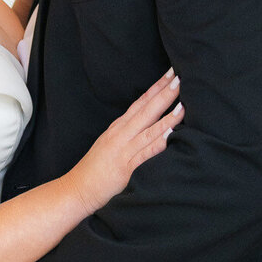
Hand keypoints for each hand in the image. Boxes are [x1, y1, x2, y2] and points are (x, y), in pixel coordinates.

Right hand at [68, 69, 182, 214]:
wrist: (77, 188)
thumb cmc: (96, 169)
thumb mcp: (111, 143)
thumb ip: (128, 133)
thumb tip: (148, 122)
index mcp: (119, 127)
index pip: (141, 102)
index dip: (156, 87)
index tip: (171, 73)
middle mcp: (121, 134)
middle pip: (146, 110)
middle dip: (164, 93)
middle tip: (180, 77)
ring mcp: (124, 150)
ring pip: (149, 129)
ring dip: (167, 116)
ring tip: (183, 104)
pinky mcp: (126, 167)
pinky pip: (145, 153)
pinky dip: (158, 142)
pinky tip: (171, 134)